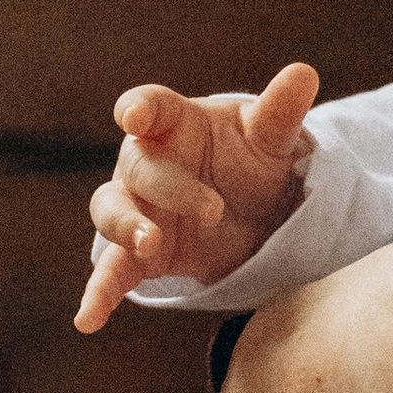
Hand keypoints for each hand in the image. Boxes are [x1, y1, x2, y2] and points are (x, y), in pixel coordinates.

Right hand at [74, 62, 320, 327]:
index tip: (134, 116)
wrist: (259, 214)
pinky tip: (87, 319)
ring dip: (125, 227)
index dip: (138, 108)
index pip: (149, 106)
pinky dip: (98, 294)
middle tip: (212, 210)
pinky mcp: (137, 255)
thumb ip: (281, 112)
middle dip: (169, 187)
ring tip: (151, 244)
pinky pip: (111, 271)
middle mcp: (145, 162)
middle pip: (138, 167)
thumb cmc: (255, 161)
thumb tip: (304, 73)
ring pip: (111, 211)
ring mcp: (137, 208)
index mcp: (173, 123)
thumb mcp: (272, 138)